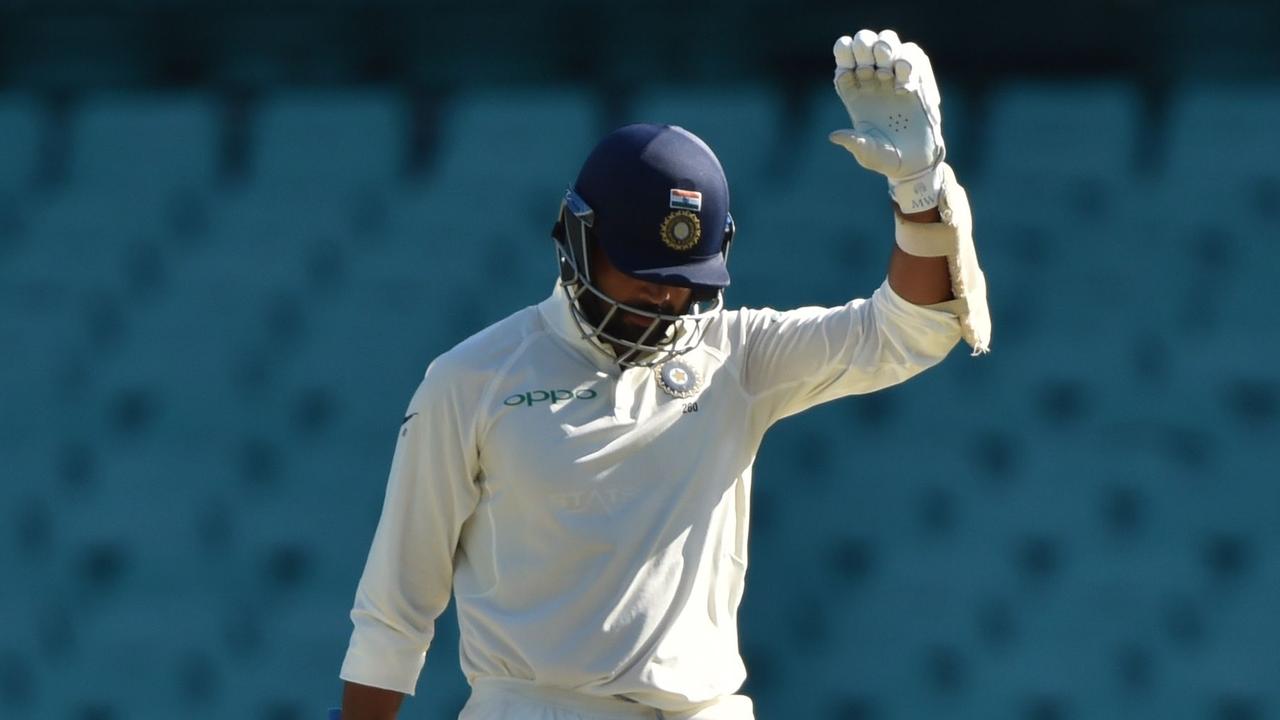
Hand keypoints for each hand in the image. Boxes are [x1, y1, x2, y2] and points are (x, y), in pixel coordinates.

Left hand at [829, 29, 945, 211]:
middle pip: (864, 47)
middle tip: (871, 62)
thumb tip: (834, 136)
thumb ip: (854, 143)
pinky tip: (906, 86)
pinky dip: (909, 62)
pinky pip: (912, 57)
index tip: (850, 71)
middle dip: (865, 45)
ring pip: (887, 45)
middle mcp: (872, 82)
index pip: (843, 62)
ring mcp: (895, 79)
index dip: (844, 55)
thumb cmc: (886, 160)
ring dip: (888, 48)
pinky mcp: (916, 81)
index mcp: (854, 94)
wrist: (916, 162)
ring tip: (888, 71)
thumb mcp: (868, 153)